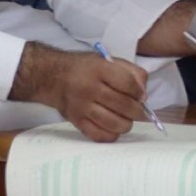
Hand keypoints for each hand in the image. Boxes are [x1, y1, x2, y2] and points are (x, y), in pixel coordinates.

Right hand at [9, 42, 147, 141]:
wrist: (52, 77)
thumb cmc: (85, 68)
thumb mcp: (108, 60)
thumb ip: (130, 71)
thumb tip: (143, 94)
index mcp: (99, 69)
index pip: (127, 83)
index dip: (139, 92)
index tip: (141, 96)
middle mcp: (90, 88)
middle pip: (123, 105)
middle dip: (137, 111)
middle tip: (138, 111)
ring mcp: (82, 107)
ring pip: (114, 123)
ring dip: (126, 124)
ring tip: (126, 119)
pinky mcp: (77, 121)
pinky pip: (99, 135)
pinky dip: (111, 135)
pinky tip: (113, 127)